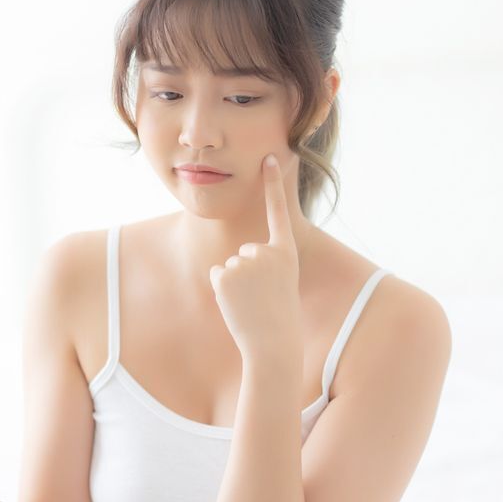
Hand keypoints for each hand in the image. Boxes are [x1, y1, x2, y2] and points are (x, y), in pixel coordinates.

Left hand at [209, 154, 303, 367]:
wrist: (273, 344)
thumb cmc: (278, 317)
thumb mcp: (280, 284)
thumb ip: (266, 264)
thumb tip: (245, 255)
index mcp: (286, 253)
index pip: (278, 212)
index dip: (273, 184)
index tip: (270, 157)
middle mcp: (266, 252)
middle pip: (245, 251)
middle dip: (248, 273)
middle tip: (262, 296)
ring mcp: (244, 262)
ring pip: (229, 265)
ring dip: (235, 285)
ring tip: (251, 303)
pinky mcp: (224, 274)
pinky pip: (216, 275)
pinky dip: (222, 290)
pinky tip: (237, 304)